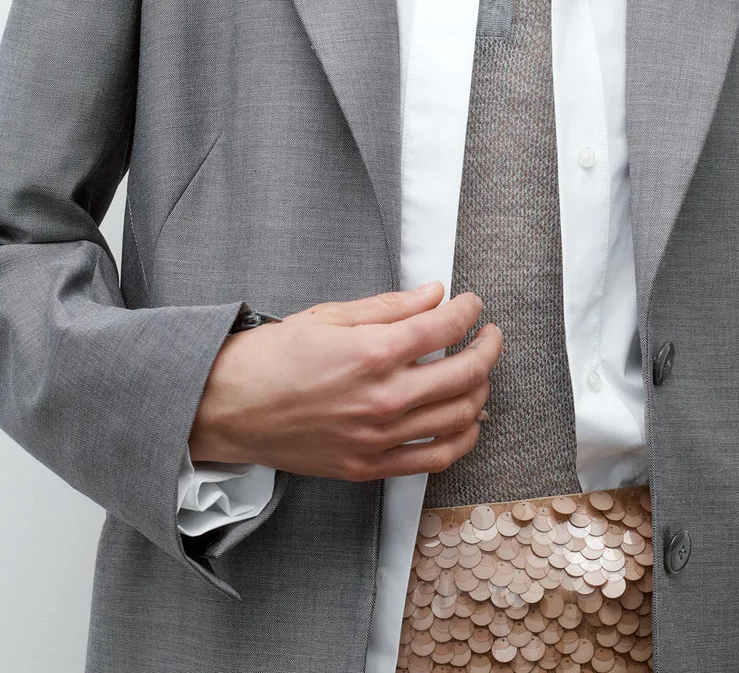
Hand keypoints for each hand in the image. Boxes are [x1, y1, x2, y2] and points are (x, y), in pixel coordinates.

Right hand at [187, 284, 501, 481]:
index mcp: (372, 352)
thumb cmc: (272, 356)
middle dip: (488, 348)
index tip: (472, 304)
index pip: (445, 328)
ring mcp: (379, 438)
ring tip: (479, 372)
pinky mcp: (369, 466)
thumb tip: (436, 294)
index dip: (468, 311)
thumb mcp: (330, 315)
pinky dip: (463, 437)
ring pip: (459, 417)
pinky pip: (436, 458)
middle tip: (489, 335)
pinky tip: (468, 419)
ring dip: (481, 390)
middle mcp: (383, 398)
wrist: (225, 408)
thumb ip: (391, 306)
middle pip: (465, 373)